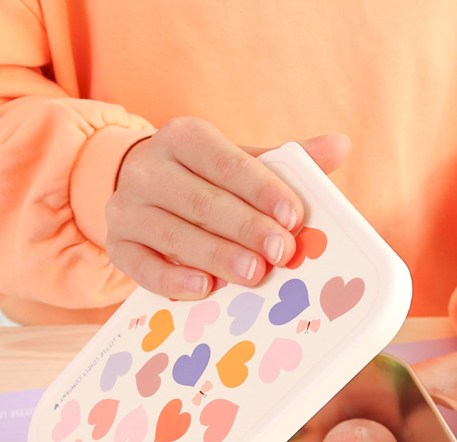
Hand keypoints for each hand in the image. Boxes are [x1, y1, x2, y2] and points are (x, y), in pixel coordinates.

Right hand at [105, 118, 350, 298]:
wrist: (141, 187)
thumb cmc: (204, 179)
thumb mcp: (241, 163)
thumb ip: (286, 161)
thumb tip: (339, 146)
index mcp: (185, 137)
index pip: (228, 164)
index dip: (262, 191)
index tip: (294, 218)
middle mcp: (148, 167)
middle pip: (202, 202)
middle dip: (245, 229)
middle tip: (281, 254)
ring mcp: (126, 208)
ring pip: (173, 234)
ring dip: (217, 257)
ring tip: (253, 275)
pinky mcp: (117, 244)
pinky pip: (141, 266)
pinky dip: (172, 280)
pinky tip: (204, 290)